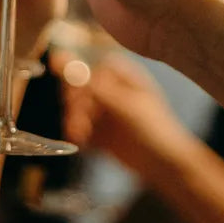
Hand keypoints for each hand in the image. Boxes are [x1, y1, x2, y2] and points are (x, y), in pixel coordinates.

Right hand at [55, 52, 185, 170]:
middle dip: (76, 102)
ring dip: (75, 119)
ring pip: (78, 109)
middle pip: (81, 89)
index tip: (76, 92)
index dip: (80, 77)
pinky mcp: (99, 133)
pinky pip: (80, 128)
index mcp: (123, 76)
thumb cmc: (152, 128)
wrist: (163, 164)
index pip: (92, 68)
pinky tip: (82, 139)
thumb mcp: (123, 104)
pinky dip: (78, 133)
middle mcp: (112, 92)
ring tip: (81, 132)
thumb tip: (59, 58)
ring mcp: (105, 113)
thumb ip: (92, 85)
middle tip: (78, 115)